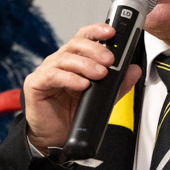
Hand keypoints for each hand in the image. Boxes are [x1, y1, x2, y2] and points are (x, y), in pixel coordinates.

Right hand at [23, 23, 141, 151]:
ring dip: (86, 64)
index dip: (96, 31)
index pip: (84, 38)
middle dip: (95, 49)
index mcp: (74, 60)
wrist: (55, 138)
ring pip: (65, 58)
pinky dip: (70, 78)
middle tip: (110, 60)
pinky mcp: (36, 84)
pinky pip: (53, 76)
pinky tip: (82, 84)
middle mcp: (59, 62)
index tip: (112, 32)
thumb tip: (133, 70)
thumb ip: (118, 84)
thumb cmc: (71, 114)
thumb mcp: (101, 98)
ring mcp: (46, 71)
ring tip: (100, 74)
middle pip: (75, 44)